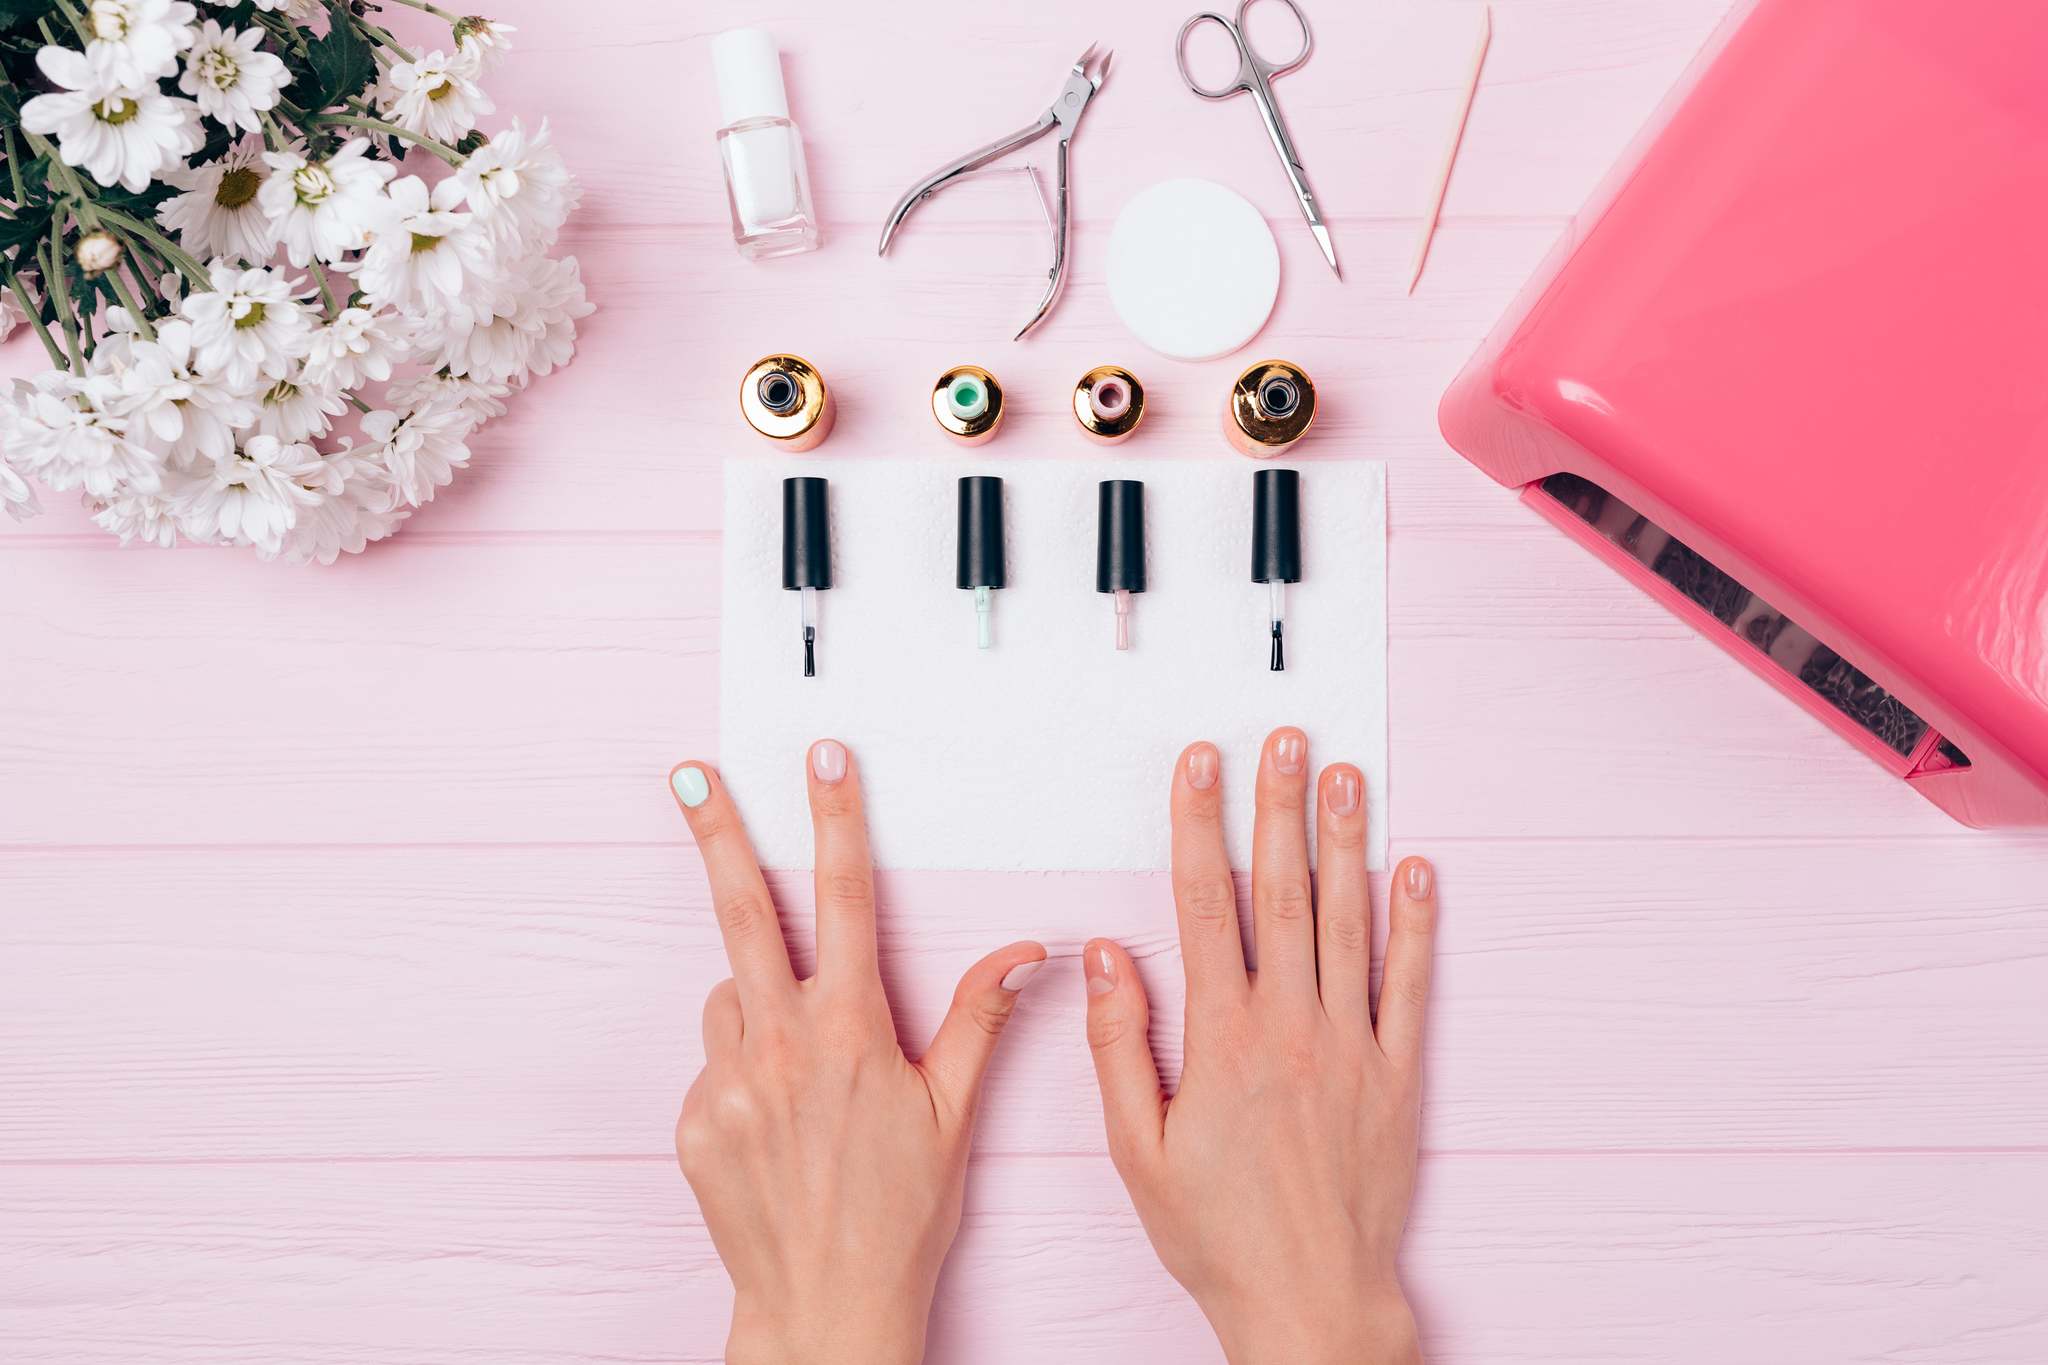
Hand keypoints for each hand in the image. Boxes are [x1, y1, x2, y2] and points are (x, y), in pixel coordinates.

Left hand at [667, 740, 1045, 1364]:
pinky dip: (741, 1065)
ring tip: (803, 1066)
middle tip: (689, 772)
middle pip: (743, 912)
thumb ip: (980, 1019)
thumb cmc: (902, 1215)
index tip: (825, 759)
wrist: (825, 1305)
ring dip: (757, 997)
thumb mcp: (954, 1114)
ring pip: (731, 995)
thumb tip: (1029, 949)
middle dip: (720, 833)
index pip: (844, 899)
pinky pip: (714, 1059)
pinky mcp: (692, 1120)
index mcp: (851, 1033)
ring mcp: (726, 1083)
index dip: (836, 821)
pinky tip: (777, 1121)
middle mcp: (780, 1046)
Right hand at [1082, 728, 1437, 1364]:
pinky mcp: (1397, 1076)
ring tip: (1344, 776)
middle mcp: (1291, 1028)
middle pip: (1283, 893)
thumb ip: (1119, 1047)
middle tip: (1285, 740)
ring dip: (1345, 843)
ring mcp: (1352, 1048)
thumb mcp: (1138, 1148)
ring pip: (1349, 923)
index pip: (1207, 905)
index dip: (1202, 825)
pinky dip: (1415, 924)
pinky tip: (1415, 869)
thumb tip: (1107, 959)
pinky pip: (1409, 984)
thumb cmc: (1218, 1233)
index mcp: (1222, 1039)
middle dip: (1279, 808)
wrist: (1309, 1299)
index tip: (1202, 767)